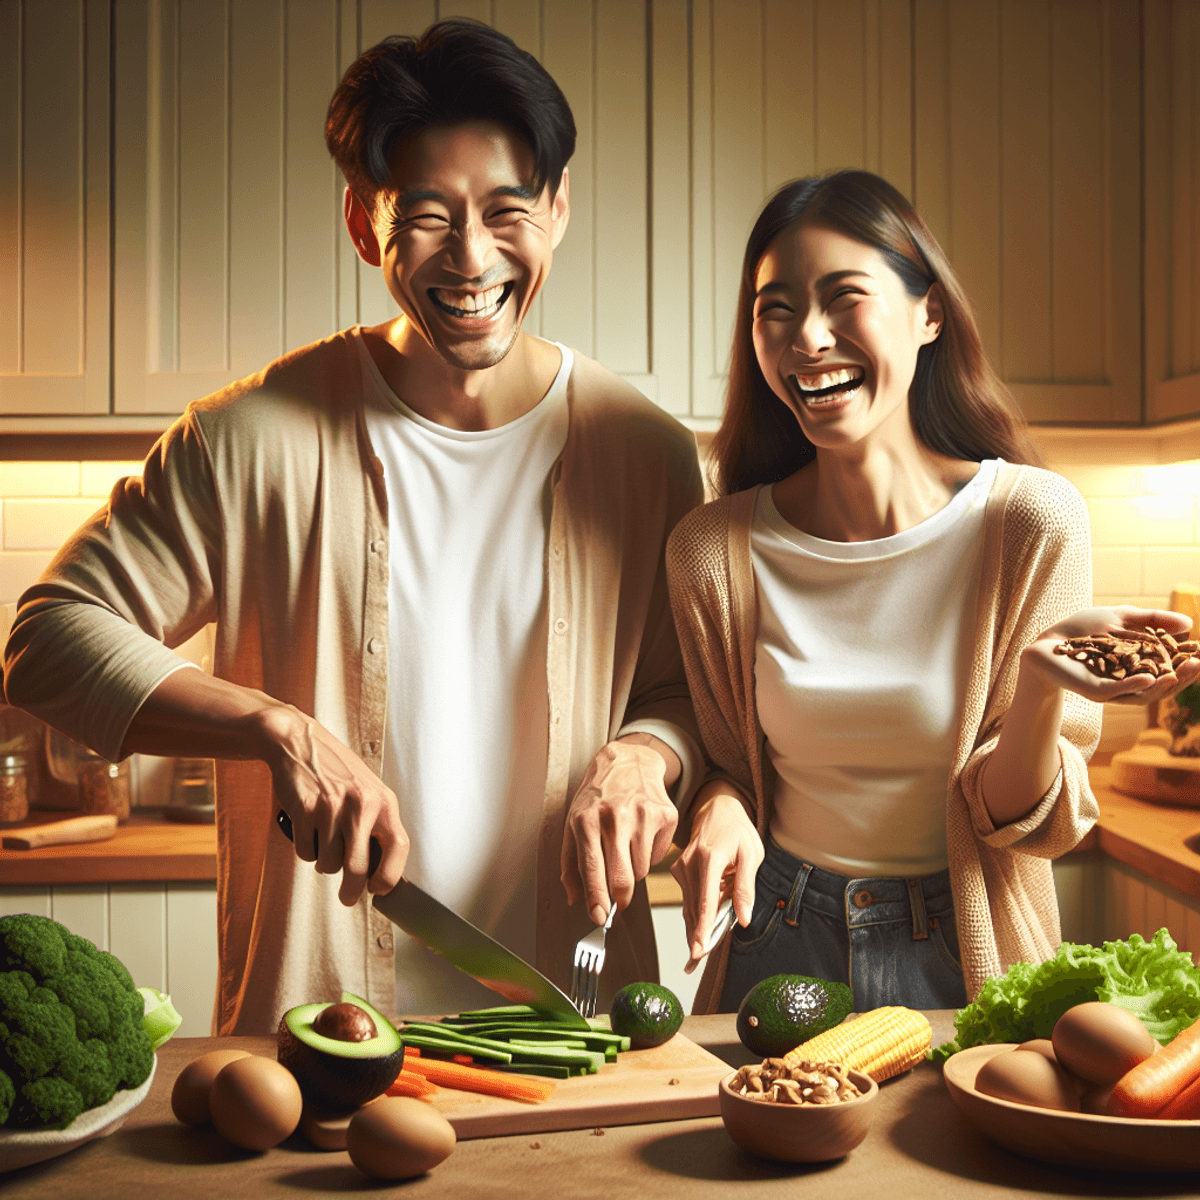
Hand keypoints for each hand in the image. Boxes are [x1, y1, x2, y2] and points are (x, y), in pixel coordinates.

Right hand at [250, 704, 408, 906]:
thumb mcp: (368, 792)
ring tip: (323, 838)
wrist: (300, 743)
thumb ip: (377, 826)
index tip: (378, 890)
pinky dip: (305, 848)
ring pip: (328, 864)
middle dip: (351, 891)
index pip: (399, 846)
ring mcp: (332, 807)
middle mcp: (361, 804)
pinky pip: (306, 852)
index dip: (390, 876)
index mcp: (384, 801)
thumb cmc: (337, 773)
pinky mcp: (304, 810)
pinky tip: (307, 827)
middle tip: (347, 898)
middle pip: (358, 868)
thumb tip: (380, 874)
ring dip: (324, 862)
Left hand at [561, 738, 678, 924]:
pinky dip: (649, 854)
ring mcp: (643, 815)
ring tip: (625, 849)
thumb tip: (574, 899)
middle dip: (620, 898)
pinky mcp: (665, 815)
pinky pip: (658, 856)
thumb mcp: (573, 823)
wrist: (628, 761)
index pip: (593, 871)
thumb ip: (571, 864)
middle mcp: (615, 817)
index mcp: (586, 821)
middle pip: (622, 879)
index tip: (599, 918)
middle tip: (617, 901)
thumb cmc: (597, 796)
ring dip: (633, 871)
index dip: (596, 900)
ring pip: (641, 872)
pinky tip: (640, 834)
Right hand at [671, 786, 762, 961]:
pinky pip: (689, 900)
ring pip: (690, 907)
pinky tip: (701, 931)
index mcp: (709, 859)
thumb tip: (744, 918)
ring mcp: (681, 868)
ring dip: (697, 928)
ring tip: (698, 953)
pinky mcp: (678, 872)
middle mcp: (689, 864)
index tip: (698, 951)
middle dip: (698, 936)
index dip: (702, 929)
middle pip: (694, 910)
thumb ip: (746, 887)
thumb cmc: (737, 831)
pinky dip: (696, 916)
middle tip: (697, 963)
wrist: (716, 808)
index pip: (705, 902)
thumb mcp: (751, 854)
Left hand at [1022, 606, 1199, 707]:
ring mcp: (1112, 690)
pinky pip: (1117, 691)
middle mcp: (1128, 682)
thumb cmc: (1082, 630)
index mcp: (1138, 667)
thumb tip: (1189, 625)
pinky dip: (1134, 685)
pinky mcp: (1094, 691)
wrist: (1046, 640)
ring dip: (1163, 685)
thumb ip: (1152, 620)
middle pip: (1161, 685)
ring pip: (1142, 693)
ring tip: (1180, 673)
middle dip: (1182, 677)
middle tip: (1198, 664)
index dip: (1185, 665)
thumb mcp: (1121, 618)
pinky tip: (1150, 677)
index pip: (1168, 669)